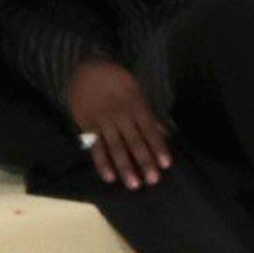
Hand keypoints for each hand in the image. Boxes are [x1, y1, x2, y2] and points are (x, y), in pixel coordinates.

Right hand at [65, 59, 171, 188]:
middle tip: (153, 180)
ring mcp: (104, 122)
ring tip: (134, 184)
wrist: (87, 68)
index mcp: (137, 107)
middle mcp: (121, 116)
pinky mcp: (88, 125)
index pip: (150, 131)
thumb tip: (166, 135)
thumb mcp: (138, 93)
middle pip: (135, 142)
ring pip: (116, 147)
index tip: (166, 164)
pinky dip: (102, 163)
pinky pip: (95, 147)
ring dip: (125, 167)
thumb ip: (150, 116)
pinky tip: (109, 177)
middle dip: (144, 162)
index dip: (158, 148)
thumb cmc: (117, 82)